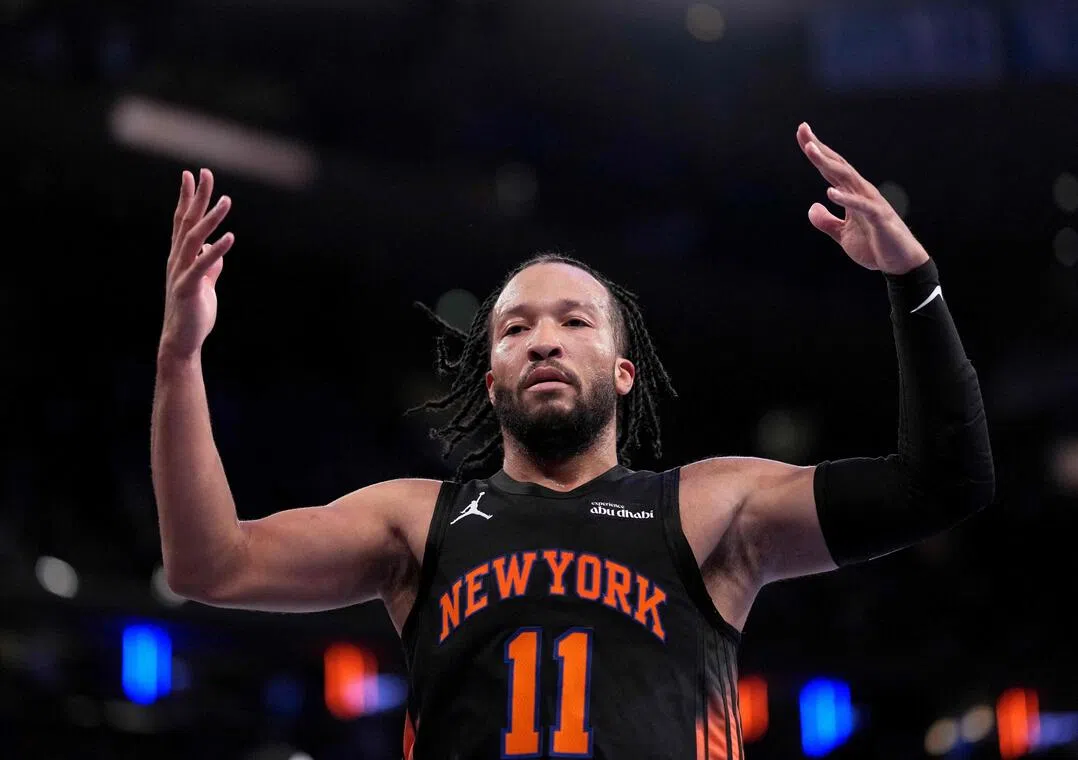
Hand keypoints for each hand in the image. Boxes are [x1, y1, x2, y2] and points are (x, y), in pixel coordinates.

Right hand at [160, 169, 233, 360]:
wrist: (182, 341)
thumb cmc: (193, 313)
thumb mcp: (205, 284)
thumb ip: (210, 266)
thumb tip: (216, 248)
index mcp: (180, 257)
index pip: (182, 221)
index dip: (186, 198)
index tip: (190, 176)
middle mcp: (176, 260)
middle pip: (186, 222)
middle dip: (196, 197)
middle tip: (205, 173)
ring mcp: (180, 272)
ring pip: (194, 238)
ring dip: (210, 218)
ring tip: (226, 200)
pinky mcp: (188, 287)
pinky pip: (202, 265)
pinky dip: (216, 250)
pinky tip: (229, 237)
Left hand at [798, 123, 929, 274]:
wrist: (899, 264)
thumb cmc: (874, 246)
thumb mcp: (842, 235)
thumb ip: (827, 221)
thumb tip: (812, 207)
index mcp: (852, 195)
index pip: (831, 169)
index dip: (816, 152)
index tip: (801, 134)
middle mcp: (861, 193)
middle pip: (837, 166)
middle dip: (820, 148)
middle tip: (803, 129)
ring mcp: (871, 203)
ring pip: (847, 178)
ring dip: (829, 164)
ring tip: (811, 150)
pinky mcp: (879, 218)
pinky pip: (861, 206)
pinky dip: (846, 198)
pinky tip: (830, 192)